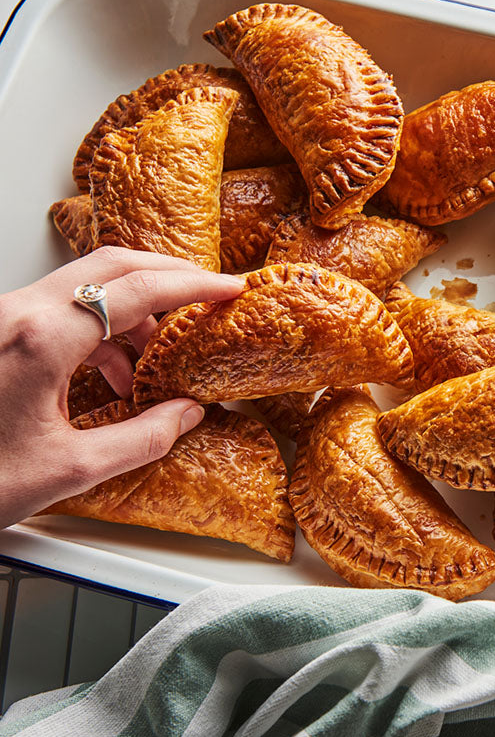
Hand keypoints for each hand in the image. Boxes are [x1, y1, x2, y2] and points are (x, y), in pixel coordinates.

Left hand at [0, 247, 243, 526]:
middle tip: (208, 295)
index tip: (229, 289)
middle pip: (111, 266)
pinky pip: (61, 310)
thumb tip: (185, 415)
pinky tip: (115, 374)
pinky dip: (100, 330)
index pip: (137, 290)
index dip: (194, 285)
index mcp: (40, 339)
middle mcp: (17, 314)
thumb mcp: (68, 470)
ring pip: (86, 286)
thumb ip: (140, 439)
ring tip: (159, 358)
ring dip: (133, 312)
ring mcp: (2, 318)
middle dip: (168, 277)